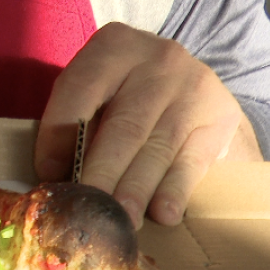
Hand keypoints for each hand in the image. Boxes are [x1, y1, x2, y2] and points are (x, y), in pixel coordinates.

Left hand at [34, 22, 261, 227]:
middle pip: (124, 126)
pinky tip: (164, 214)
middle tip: (88, 212)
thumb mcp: (95, 93)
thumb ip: (74, 125)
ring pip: (159, 147)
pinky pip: (193, 159)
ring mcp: (193, 87)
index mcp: (113, 47)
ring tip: (120, 222)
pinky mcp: (220, 116)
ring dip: (136, 191)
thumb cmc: (121, 95)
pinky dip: (175, 190)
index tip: (49, 176)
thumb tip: (54, 178)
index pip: (80, 91)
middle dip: (102, 175)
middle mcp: (158, 59)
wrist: (186, 83)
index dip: (59, 136)